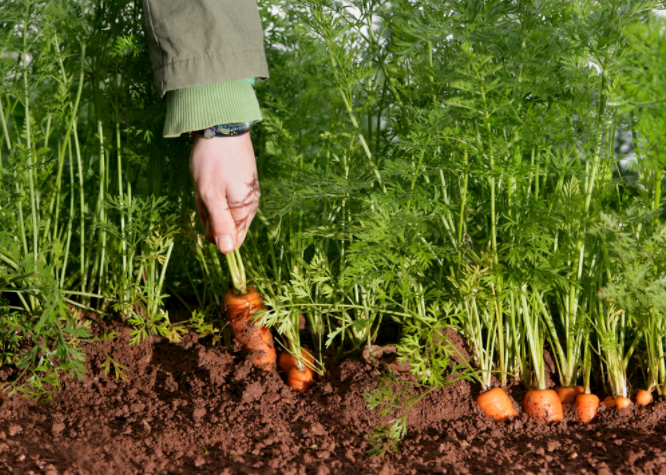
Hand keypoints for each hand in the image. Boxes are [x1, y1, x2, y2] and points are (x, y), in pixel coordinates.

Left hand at [189, 133, 259, 253]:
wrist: (223, 126)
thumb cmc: (213, 161)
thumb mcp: (210, 194)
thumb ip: (219, 224)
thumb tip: (227, 252)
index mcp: (244, 211)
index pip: (231, 241)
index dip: (213, 231)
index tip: (206, 210)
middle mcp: (249, 206)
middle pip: (223, 225)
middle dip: (208, 213)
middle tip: (204, 192)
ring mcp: (244, 194)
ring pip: (220, 210)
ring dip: (208, 200)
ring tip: (205, 181)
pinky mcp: (239, 183)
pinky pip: (222, 197)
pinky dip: (211, 191)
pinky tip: (209, 176)